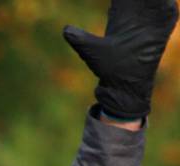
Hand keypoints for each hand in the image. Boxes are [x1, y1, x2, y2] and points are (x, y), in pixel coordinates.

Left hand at [64, 0, 177, 121]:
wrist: (126, 88)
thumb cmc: (110, 71)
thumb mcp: (92, 51)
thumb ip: (80, 39)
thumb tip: (65, 29)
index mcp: (123, 18)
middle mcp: (139, 18)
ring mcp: (152, 23)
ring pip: (156, 2)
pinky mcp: (162, 30)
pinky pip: (169, 11)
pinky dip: (167, 4)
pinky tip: (165, 1)